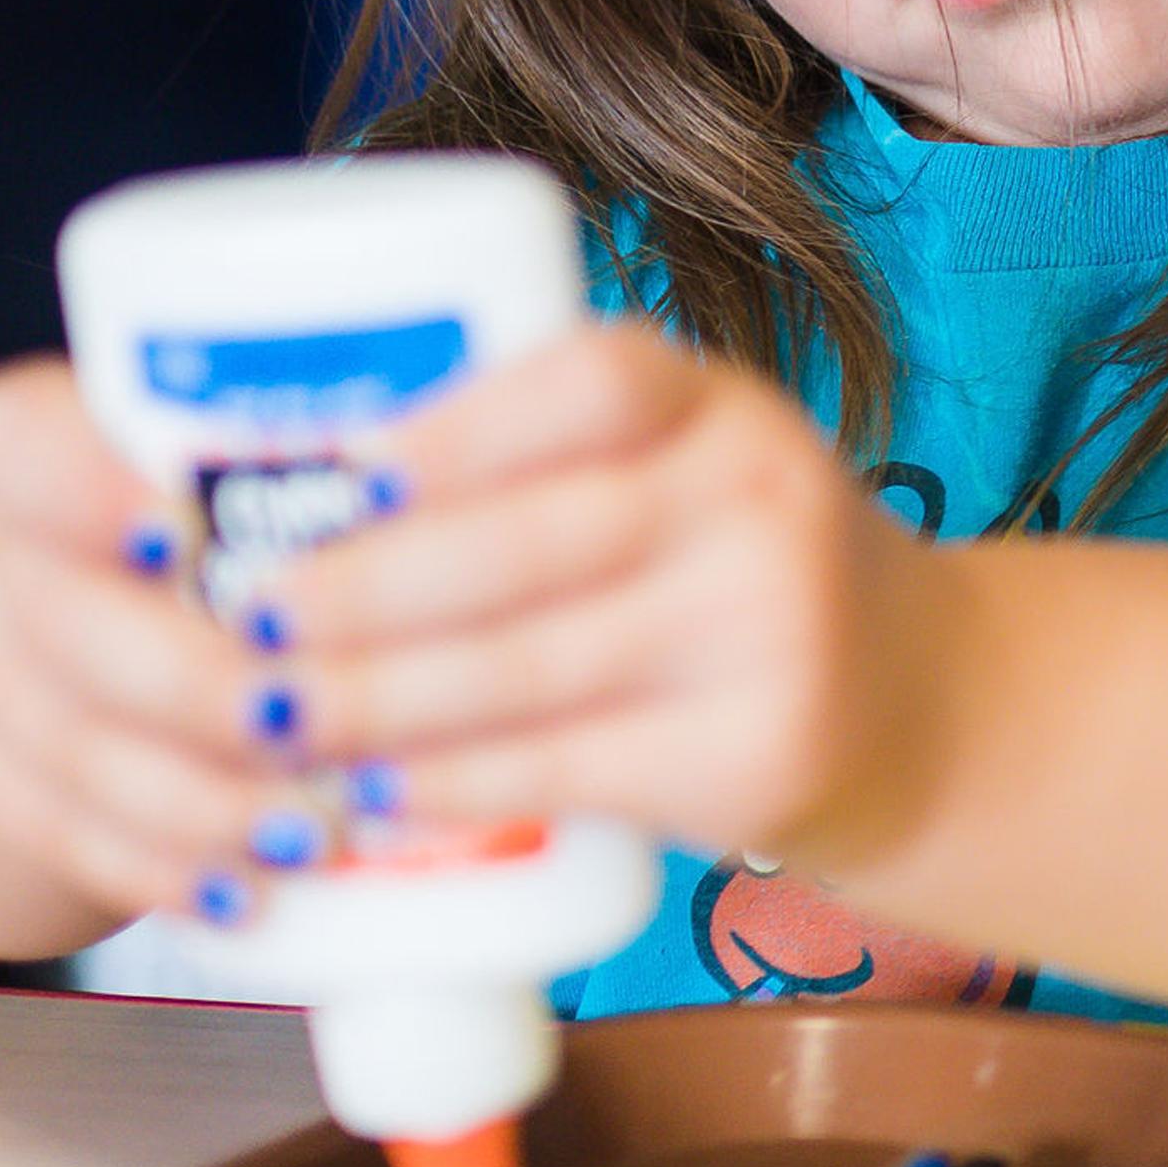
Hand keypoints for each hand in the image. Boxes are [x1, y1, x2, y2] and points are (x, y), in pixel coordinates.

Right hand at [0, 364, 282, 924]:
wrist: (55, 620)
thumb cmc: (204, 524)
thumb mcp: (229, 470)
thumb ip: (305, 479)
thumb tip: (467, 502)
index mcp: (41, 450)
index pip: (18, 445)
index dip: (82, 490)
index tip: (175, 534)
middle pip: (63, 622)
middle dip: (192, 687)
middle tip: (304, 723)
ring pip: (69, 747)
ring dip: (198, 802)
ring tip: (313, 831)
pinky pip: (59, 833)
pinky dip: (159, 869)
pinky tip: (242, 894)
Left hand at [243, 320, 949, 863]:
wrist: (920, 700)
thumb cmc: (735, 566)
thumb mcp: (684, 465)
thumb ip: (541, 453)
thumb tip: (295, 471)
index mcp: (722, 405)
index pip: (590, 382)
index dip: (452, 428)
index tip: (332, 469)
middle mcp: (761, 502)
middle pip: (527, 543)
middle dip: (362, 588)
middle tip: (247, 615)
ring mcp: (770, 634)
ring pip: (525, 670)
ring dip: (373, 701)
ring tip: (273, 713)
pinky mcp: (759, 755)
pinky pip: (564, 771)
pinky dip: (448, 782)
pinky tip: (372, 784)